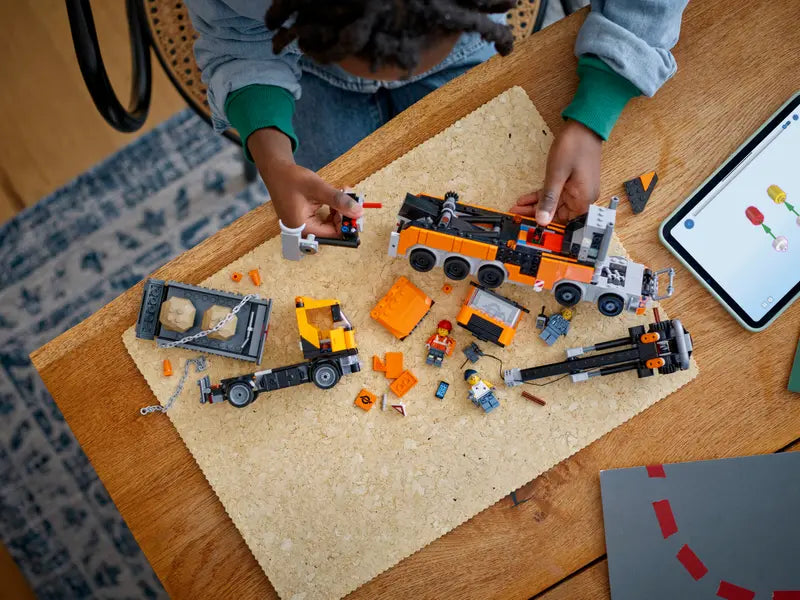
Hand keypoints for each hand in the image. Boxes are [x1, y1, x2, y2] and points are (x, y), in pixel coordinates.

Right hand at [248, 128, 362, 237]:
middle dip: (344, 215)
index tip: (356, 210)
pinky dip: (332, 209)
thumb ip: (338, 200)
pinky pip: (324, 219)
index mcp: (303, 228)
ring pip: (330, 224)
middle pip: (333, 230)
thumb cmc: (291, 179)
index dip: (347, 224)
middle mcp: (303, 231)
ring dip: (340, 210)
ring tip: (343, 193)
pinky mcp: (306, 219)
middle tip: (351, 198)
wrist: (276, 171)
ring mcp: (304, 226)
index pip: (333, 235)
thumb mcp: (318, 188)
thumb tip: (358, 212)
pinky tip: (334, 198)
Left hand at [510, 119, 601, 225]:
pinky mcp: (573, 183)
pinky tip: (526, 199)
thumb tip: (542, 220)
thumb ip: (549, 199)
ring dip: (536, 206)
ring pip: (554, 204)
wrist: (585, 126)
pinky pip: (556, 194)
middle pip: (557, 214)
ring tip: (517, 207)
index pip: (563, 222)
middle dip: (535, 215)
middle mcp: (583, 198)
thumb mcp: (556, 175)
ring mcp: (578, 190)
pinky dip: (542, 196)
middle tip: (516, 214)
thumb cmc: (574, 147)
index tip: (527, 226)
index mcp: (583, 199)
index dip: (545, 226)